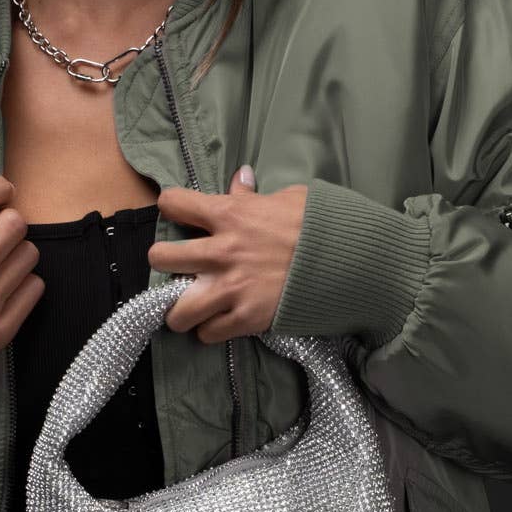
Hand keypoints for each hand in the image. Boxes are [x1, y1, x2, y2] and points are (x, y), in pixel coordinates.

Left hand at [147, 168, 307, 340]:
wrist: (351, 264)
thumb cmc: (321, 225)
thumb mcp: (288, 198)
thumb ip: (253, 195)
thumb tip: (240, 178)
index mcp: (230, 214)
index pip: (174, 204)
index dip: (173, 207)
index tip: (180, 214)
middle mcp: (223, 251)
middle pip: (161, 258)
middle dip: (164, 262)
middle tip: (178, 266)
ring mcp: (232, 288)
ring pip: (176, 310)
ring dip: (180, 309)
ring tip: (190, 306)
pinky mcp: (246, 319)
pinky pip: (208, 333)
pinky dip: (211, 330)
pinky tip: (219, 321)